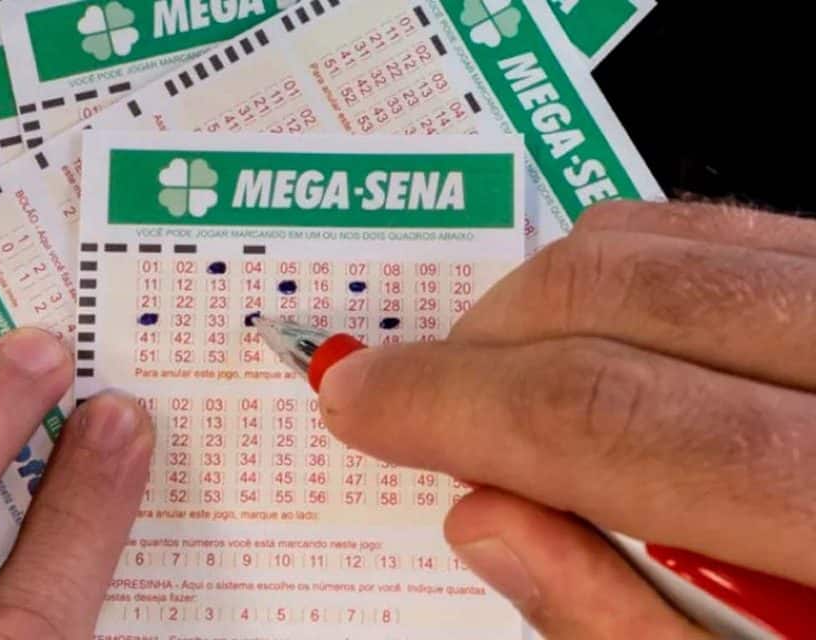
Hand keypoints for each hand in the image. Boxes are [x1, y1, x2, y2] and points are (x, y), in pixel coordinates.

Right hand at [318, 201, 815, 637]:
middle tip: (419, 399)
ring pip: (665, 236)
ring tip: (505, 376)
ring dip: (542, 301)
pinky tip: (597, 338)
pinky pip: (723, 229)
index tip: (363, 404)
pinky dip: (625, 272)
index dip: (454, 408)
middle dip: (480, 345)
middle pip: (623, 293)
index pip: (608, 419)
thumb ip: (623, 625)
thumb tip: (485, 520)